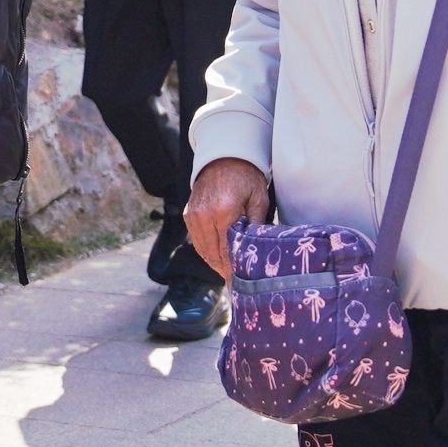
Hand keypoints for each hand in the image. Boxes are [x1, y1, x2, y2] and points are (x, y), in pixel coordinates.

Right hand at [184, 155, 270, 278]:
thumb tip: (256, 252)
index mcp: (223, 212)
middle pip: (213, 254)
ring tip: (228, 277)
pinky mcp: (189, 215)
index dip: (233, 271)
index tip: (239, 287)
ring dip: (215, 264)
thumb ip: (256, 225)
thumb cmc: (246, 178)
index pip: (227, 251)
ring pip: (203, 250)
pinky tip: (218, 260)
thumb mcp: (259, 199)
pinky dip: (207, 252)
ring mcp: (193, 215)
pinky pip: (197, 240)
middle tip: (236, 288)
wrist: (224, 158)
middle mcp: (204, 216)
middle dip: (225, 272)